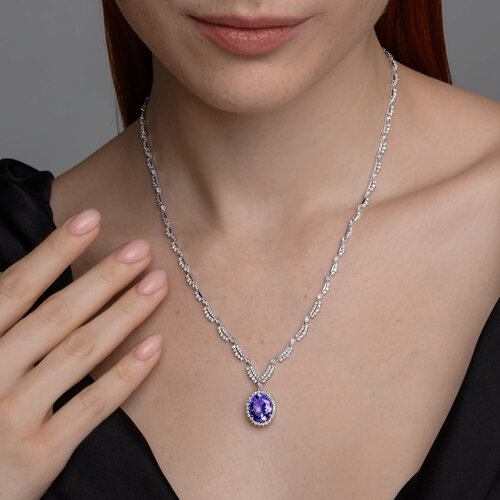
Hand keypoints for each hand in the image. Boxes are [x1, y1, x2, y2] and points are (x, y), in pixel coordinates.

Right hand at [0, 208, 167, 498]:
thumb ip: (3, 324)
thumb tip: (32, 276)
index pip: (18, 288)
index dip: (55, 251)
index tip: (91, 219)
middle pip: (57, 315)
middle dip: (103, 278)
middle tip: (141, 250)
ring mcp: (13, 416)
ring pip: (79, 352)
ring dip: (124, 314)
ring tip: (158, 285)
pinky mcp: (39, 455)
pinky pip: (92, 406)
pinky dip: (126, 374)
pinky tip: (155, 346)